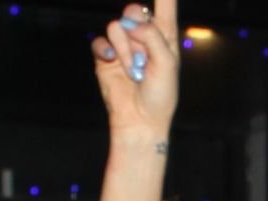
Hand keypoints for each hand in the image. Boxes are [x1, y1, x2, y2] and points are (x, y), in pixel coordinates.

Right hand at [92, 0, 177, 129]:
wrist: (140, 122)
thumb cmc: (160, 96)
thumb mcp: (166, 64)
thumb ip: (153, 36)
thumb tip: (131, 22)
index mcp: (164, 34)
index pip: (164, 3)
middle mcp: (143, 35)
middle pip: (133, 9)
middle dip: (135, 30)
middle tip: (142, 57)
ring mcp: (123, 45)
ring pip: (116, 27)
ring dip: (125, 52)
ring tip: (134, 73)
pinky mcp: (106, 56)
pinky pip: (100, 41)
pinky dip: (106, 51)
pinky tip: (112, 62)